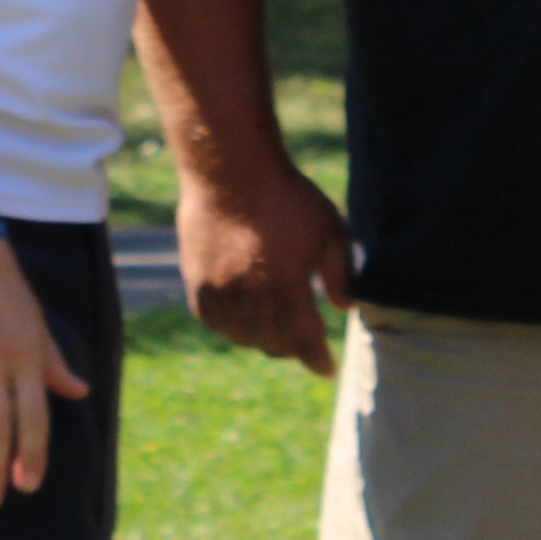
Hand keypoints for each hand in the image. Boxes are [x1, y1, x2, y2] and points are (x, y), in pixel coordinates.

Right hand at [176, 162, 352, 375]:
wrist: (231, 170)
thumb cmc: (287, 197)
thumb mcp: (329, 230)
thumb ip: (341, 273)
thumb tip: (344, 308)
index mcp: (286, 287)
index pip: (305, 341)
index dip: (318, 360)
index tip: (328, 369)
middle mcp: (249, 296)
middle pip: (274, 344)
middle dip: (293, 348)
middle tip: (303, 342)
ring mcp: (218, 291)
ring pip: (243, 337)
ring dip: (263, 339)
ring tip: (276, 330)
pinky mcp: (196, 282)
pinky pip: (216, 321)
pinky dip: (234, 327)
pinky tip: (246, 318)